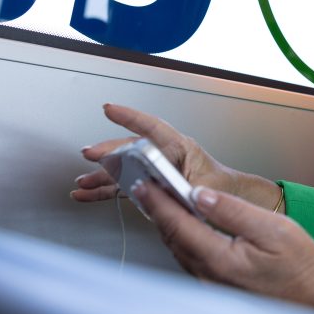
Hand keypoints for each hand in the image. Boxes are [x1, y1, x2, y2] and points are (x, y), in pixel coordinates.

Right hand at [71, 104, 281, 210]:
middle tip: (90, 154)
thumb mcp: (206, 188)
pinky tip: (89, 194)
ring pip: (124, 170)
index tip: (110, 109)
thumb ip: (182, 188)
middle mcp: (165, 157)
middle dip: (109, 152)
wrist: (231, 203)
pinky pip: (125, 186)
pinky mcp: (150, 186)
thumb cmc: (224, 189)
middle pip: (131, 150)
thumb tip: (161, 190)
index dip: (131, 117)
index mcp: (181, 149)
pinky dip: (106, 191)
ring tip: (82, 182)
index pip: (153, 128)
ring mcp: (155, 171)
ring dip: (102, 176)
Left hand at [133, 180, 313, 306]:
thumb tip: (200, 195)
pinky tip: (183, 226)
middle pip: (172, 238)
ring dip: (167, 224)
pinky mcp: (217, 286)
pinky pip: (189, 259)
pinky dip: (180, 238)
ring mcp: (211, 284)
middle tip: (145, 186)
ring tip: (159, 201)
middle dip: (157, 211)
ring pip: (178, 249)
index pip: (179, 225)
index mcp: (221, 259)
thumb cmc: (299, 265)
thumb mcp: (273, 228)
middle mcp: (210, 275)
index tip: (144, 184)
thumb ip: (232, 211)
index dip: (158, 202)